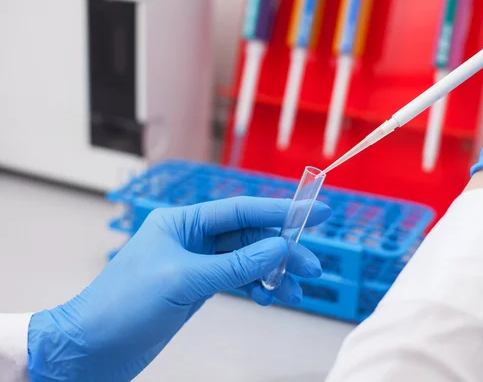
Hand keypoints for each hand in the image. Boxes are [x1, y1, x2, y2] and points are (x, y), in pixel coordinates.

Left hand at [27, 197, 330, 380]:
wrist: (91, 346)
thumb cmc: (123, 306)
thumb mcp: (182, 280)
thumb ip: (233, 265)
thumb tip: (277, 249)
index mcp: (183, 221)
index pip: (241, 210)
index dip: (281, 211)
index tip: (318, 212)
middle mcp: (192, 237)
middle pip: (250, 236)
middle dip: (282, 251)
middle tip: (312, 267)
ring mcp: (196, 262)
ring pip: (247, 260)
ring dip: (274, 273)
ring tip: (297, 291)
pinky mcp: (198, 286)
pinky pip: (238, 279)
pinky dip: (257, 287)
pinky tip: (269, 298)